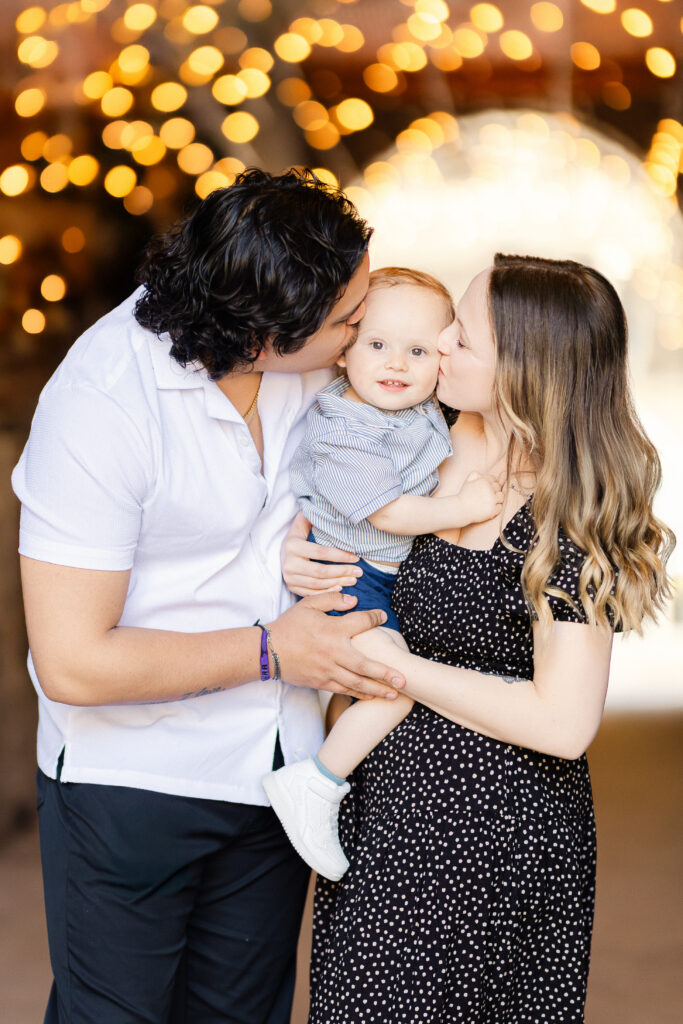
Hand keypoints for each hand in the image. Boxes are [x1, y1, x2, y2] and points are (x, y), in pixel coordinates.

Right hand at [268, 591, 405, 699]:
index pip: (361, 622)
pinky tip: (372, 696)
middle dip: (386, 673)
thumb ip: (332, 600)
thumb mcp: (308, 605)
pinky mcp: (321, 681)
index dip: (374, 618)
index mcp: (332, 630)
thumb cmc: (289, 625)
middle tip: (404, 679)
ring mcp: (327, 670)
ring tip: (394, 693)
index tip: (383, 616)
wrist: (268, 650)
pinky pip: (344, 689)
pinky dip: (359, 693)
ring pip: (357, 682)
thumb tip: (353, 601)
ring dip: (377, 689)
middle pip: (365, 665)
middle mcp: (333, 652)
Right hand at [281, 512, 362, 596]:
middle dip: (342, 572)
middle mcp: (289, 563)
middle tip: (359, 572)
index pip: (321, 552)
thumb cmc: (298, 536)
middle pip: (321, 571)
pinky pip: (312, 594)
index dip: (341, 555)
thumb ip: (313, 517)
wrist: (280, 551)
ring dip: (338, 583)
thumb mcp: (302, 523)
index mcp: (292, 545)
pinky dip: (327, 593)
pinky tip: (340, 589)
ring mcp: (289, 577)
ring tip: (354, 580)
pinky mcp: (291, 587)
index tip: (357, 557)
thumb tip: (328, 505)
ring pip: (318, 584)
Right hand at [455, 472, 503, 524]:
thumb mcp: (467, 481)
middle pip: (498, 487)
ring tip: (488, 501)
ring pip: (501, 497)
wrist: (460, 509)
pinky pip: (500, 507)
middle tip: (486, 496)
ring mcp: (492, 500)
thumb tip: (482, 474)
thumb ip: (475, 474)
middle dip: (494, 491)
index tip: (486, 489)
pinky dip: (496, 508)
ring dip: (496, 499)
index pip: (494, 479)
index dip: (491, 483)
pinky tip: (488, 508)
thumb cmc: (464, 496)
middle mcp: (489, 489)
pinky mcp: (492, 509)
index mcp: (484, 481)